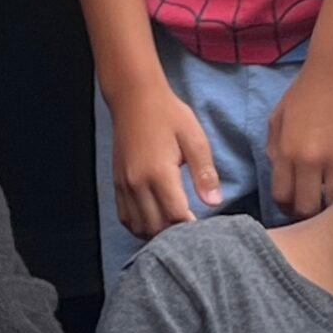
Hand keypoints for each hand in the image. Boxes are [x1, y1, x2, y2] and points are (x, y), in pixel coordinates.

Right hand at [112, 82, 220, 238]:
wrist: (134, 97)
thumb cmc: (168, 114)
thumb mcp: (194, 138)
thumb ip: (205, 173)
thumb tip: (214, 202)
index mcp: (159, 173)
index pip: (176, 216)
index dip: (192, 227)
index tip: (206, 228)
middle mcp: (138, 183)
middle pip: (156, 227)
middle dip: (176, 234)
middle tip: (193, 231)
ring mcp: (125, 185)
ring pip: (139, 226)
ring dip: (158, 233)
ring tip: (176, 227)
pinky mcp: (117, 183)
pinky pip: (125, 217)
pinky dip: (139, 226)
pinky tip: (155, 222)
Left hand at [268, 58, 332, 218]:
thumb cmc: (306, 91)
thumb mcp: (278, 117)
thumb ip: (275, 148)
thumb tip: (279, 173)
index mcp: (288, 151)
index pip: (283, 197)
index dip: (285, 206)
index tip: (291, 204)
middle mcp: (313, 160)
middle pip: (309, 207)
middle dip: (309, 211)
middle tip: (313, 205)